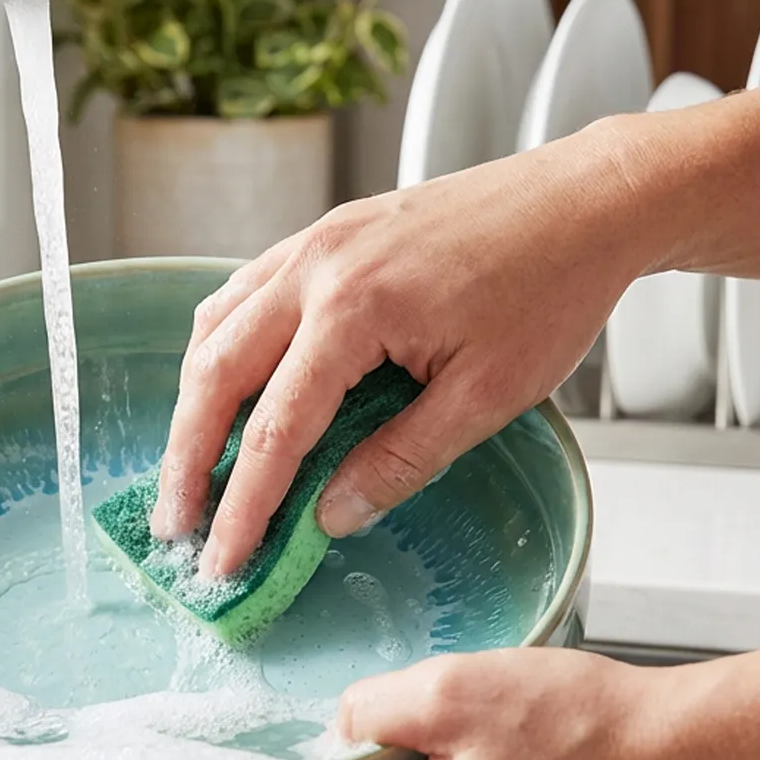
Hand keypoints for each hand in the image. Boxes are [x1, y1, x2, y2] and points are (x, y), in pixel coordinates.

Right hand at [149, 132, 650, 575]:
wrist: (584, 199)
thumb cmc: (551, 289)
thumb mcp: (487, 395)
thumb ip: (400, 460)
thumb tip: (330, 515)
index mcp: (354, 309)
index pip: (275, 429)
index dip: (243, 506)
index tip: (221, 560)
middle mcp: (314, 267)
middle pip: (215, 374)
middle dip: (187, 458)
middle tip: (174, 525)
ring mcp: (312, 242)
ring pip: (215, 328)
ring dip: (193, 403)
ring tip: (190, 466)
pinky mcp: (323, 234)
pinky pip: (242, 293)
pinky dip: (219, 348)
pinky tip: (225, 384)